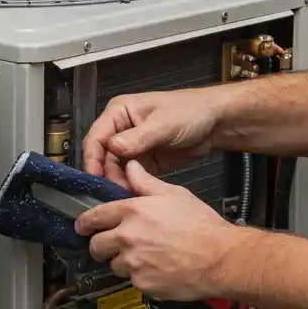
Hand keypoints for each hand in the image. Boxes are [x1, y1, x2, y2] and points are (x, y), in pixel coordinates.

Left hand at [75, 161, 248, 300]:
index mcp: (132, 212)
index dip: (85, 223)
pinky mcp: (142, 284)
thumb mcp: (174, 195)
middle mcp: (127, 237)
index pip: (93, 217)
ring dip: (124, 262)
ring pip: (114, 265)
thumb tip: (130, 166)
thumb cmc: (201, 224)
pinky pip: (132, 281)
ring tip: (146, 257)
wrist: (221, 258)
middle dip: (101, 245)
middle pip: (96, 246)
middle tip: (113, 246)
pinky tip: (159, 270)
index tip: (82, 227)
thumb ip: (146, 183)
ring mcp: (133, 263)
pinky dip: (141, 277)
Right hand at [82, 90, 224, 186]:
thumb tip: (112, 148)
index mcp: (119, 113)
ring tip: (124, 196)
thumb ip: (138, 137)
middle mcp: (120, 130)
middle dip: (105, 174)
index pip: (96, 137)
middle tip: (112, 192)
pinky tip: (132, 195)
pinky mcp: (141, 162)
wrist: (214, 124)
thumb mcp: (163, 124)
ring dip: (116, 182)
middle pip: (102, 156)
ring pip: (113, 169)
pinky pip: (128, 176)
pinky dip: (128, 186)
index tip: (94, 177)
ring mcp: (130, 147)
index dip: (92, 158)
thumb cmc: (190, 112)